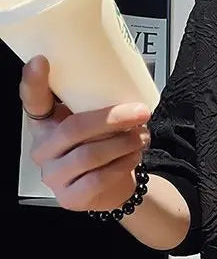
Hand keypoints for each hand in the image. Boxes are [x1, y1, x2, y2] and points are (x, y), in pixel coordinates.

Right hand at [20, 55, 151, 211]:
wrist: (113, 189)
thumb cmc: (102, 148)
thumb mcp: (96, 124)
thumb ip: (98, 106)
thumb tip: (125, 81)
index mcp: (45, 124)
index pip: (32, 101)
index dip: (33, 82)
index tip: (42, 61)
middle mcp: (42, 149)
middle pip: (73, 129)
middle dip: (112, 119)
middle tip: (140, 113)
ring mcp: (54, 175)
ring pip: (89, 155)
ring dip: (122, 143)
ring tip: (142, 136)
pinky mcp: (71, 197)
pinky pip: (98, 179)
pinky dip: (122, 164)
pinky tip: (134, 156)